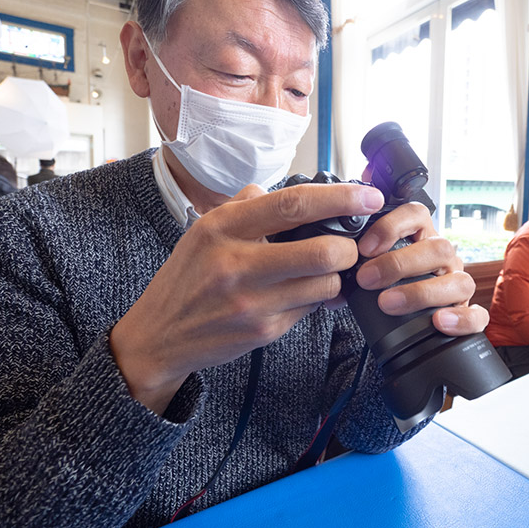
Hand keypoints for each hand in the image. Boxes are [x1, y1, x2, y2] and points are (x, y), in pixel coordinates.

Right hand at [110, 182, 385, 413]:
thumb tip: (287, 193)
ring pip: (324, 284)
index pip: (294, 204)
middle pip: (322, 251)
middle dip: (349, 248)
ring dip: (336, 277)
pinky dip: (317, 298)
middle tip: (350, 245)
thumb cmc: (188, 277)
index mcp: (223, 227)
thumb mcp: (204, 230)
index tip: (368, 196)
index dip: (340, 198)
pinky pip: (310, 308)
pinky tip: (305, 293)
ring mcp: (252, 302)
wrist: (160, 335)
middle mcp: (236, 263)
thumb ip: (246, 206)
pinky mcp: (263, 331)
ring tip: (325, 271)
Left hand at [352, 202, 488, 336]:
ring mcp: (459, 285)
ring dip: (420, 292)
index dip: (391, 226)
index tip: (364, 248)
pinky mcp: (468, 314)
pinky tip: (439, 322)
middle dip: (398, 264)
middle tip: (367, 279)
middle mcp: (446, 258)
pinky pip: (476, 315)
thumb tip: (335, 254)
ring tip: (389, 303)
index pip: (417, 214)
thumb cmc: (389, 287)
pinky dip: (460, 319)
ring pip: (458, 281)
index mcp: (423, 238)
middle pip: (438, 248)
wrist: (411, 324)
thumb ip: (361, 256)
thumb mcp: (372, 267)